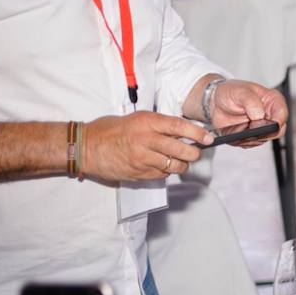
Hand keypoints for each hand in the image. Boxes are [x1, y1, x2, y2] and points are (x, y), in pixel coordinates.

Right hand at [82, 111, 210, 180]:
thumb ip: (158, 125)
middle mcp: (146, 140)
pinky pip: (161, 175)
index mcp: (146, 122)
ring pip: (174, 166)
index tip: (209, 138)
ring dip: (181, 165)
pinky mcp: (138, 173)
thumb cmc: (110, 130)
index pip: (179, 127)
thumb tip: (183, 131)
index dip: (197, 134)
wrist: (86, 147)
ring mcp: (142, 158)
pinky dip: (165, 172)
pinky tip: (160, 166)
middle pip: (182, 150)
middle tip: (195, 152)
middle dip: (194, 153)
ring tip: (178, 160)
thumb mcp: (136, 119)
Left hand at [209, 80, 288, 145]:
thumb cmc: (230, 92)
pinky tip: (236, 133)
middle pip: (278, 130)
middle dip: (264, 132)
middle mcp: (270, 114)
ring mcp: (262, 126)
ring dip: (252, 137)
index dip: (277, 121)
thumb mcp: (240, 91)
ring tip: (238, 128)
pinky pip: (252, 143)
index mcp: (272, 100)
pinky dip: (244, 141)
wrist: (215, 102)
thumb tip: (259, 116)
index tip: (267, 125)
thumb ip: (251, 101)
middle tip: (250, 129)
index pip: (282, 113)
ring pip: (265, 139)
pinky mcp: (253, 135)